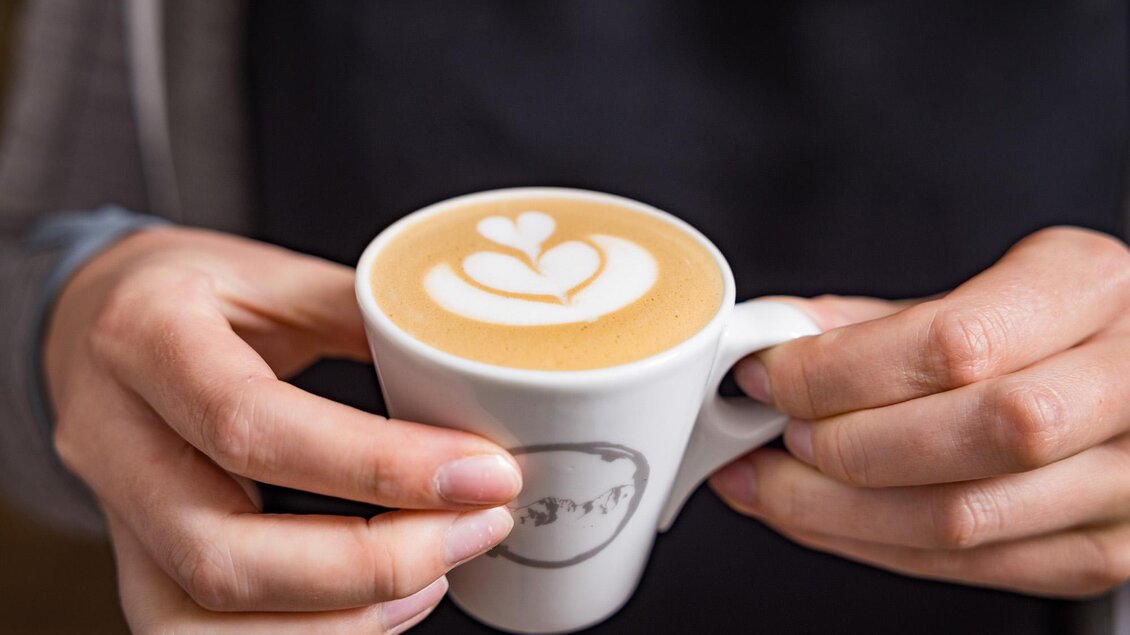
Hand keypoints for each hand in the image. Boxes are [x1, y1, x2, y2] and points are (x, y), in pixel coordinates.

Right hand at [45, 227, 521, 631]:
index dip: (378, 465)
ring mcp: (113, 512)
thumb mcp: (275, 271)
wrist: (91, 316)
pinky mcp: (133, 559)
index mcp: (148, 336)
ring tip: (438, 573)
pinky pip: (196, 634)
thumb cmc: (192, 289)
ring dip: (341, 620)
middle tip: (478, 528)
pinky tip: (381, 606)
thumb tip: (472, 365)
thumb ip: (367, 314)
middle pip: (224, 553)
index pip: (254, 424)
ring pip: (199, 619)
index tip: (482, 472)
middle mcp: (112, 437)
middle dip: (373, 562)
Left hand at [710, 226, 1129, 597]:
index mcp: (1090, 287)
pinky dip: (873, 545)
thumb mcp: (986, 288)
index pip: (953, 343)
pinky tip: (820, 517)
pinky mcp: (1104, 547)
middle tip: (769, 435)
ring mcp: (1128, 479)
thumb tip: (777, 345)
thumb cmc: (1058, 321)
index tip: (768, 376)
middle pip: (968, 436)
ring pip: (962, 520)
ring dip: (836, 510)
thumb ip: (884, 323)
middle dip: (842, 445)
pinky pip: (971, 567)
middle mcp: (1128, 383)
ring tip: (770, 483)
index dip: (839, 370)